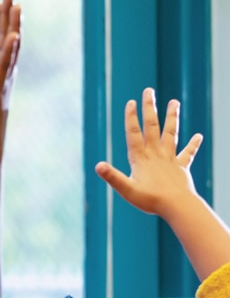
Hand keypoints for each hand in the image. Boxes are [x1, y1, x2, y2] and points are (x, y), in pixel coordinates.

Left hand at [0, 0, 20, 143]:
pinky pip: (4, 64)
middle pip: (10, 37)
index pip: (2, 38)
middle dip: (10, 16)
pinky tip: (12, 36)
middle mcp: (8, 69)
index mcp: (2, 67)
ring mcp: (4, 76)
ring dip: (13, 26)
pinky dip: (9, 50)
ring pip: (11, 47)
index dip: (0, 20)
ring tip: (16, 7)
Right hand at [94, 89, 202, 219]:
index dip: (131, 118)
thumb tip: (98, 165)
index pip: (134, 134)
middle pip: (152, 127)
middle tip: (149, 91)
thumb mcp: (126, 190)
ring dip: (172, 117)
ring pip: (170, 134)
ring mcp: (170, 159)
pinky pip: (187, 153)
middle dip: (149, 109)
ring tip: (174, 102)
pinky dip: (193, 144)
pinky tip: (199, 136)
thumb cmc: (151, 200)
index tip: (131, 102)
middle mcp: (156, 154)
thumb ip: (113, 177)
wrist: (178, 206)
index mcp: (140, 159)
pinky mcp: (181, 167)